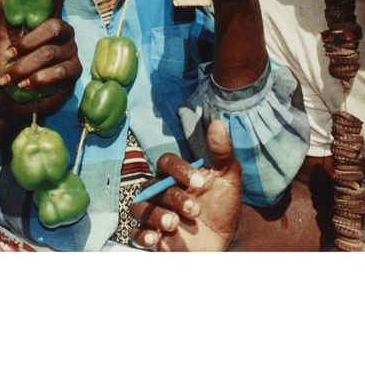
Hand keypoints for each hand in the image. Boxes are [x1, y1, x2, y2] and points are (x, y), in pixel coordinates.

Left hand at [0, 0, 80, 119]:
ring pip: (50, 53)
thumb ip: (5, 9)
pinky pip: (59, 72)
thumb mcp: (4, 35)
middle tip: (8, 55)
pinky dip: (38, 79)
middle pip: (54, 26)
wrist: (12, 97)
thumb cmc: (11, 62)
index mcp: (48, 17)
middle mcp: (64, 31)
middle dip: (27, 43)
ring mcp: (71, 51)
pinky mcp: (74, 72)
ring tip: (8, 78)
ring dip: (25, 67)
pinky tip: (25, 86)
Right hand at [129, 119, 242, 251]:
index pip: (166, 162)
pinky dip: (142, 235)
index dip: (180, 170)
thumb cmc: (222, 206)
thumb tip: (218, 124)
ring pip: (140, 208)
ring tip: (174, 223)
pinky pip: (135, 233)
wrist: (225, 240)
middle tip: (195, 210)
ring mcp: (155, 213)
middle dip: (174, 197)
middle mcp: (162, 192)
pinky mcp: (152, 236)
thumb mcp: (228, 179)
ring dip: (155, 215)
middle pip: (153, 187)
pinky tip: (155, 239)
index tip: (201, 183)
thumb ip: (222, 153)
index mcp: (177, 175)